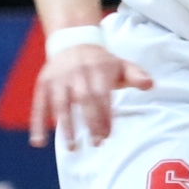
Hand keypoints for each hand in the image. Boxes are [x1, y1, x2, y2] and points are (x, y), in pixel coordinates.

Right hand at [29, 41, 153, 149]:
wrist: (72, 41)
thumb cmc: (100, 62)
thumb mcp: (120, 64)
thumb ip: (136, 75)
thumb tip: (150, 85)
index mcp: (97, 69)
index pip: (101, 95)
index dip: (105, 115)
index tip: (108, 135)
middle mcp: (76, 73)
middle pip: (83, 100)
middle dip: (90, 122)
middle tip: (96, 144)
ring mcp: (58, 79)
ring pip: (60, 104)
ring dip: (65, 126)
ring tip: (72, 147)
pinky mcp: (43, 84)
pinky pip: (39, 105)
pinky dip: (38, 124)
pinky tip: (39, 142)